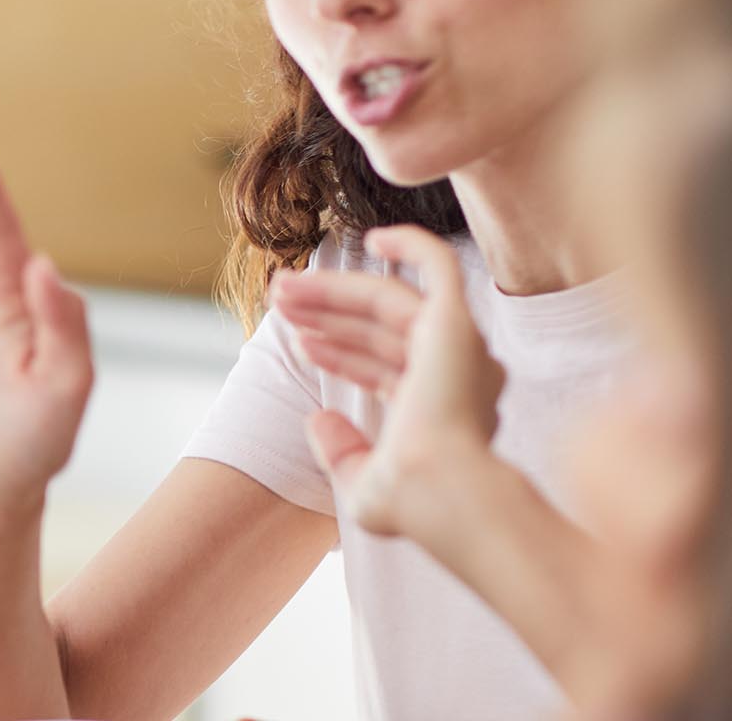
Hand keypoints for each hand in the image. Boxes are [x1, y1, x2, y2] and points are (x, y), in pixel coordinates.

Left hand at [269, 225, 505, 538]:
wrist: (440, 493)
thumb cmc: (411, 502)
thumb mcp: (362, 485)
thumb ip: (340, 453)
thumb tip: (317, 419)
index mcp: (441, 410)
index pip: (385, 367)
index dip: (340, 352)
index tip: (300, 342)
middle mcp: (457, 375)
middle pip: (381, 330)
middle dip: (327, 313)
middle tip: (279, 300)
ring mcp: (460, 348)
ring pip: (389, 300)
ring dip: (334, 291)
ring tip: (282, 289)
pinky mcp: (457, 322)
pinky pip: (440, 267)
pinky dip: (411, 245)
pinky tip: (374, 237)